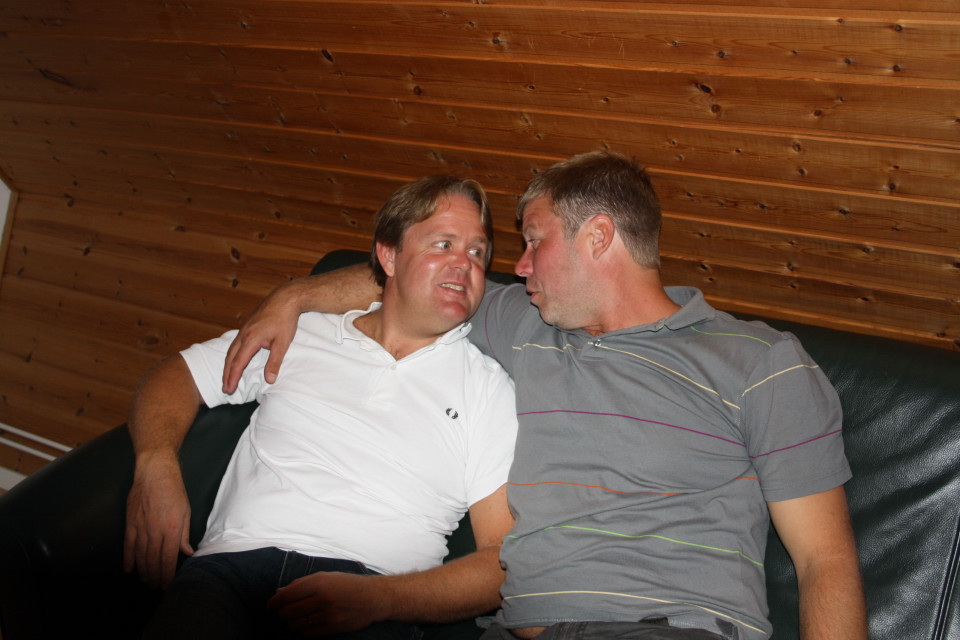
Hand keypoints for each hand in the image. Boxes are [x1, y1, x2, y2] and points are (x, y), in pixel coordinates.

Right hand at [122, 452, 193, 588]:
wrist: (155, 472)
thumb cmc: (174, 489)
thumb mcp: (186, 510)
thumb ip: (184, 533)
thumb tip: (187, 552)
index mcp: (172, 528)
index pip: (168, 558)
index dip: (166, 573)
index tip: (166, 583)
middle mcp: (155, 530)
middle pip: (153, 560)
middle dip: (155, 576)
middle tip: (156, 586)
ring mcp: (141, 527)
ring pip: (140, 555)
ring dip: (143, 570)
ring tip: (145, 580)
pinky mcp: (130, 522)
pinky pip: (128, 545)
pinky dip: (128, 558)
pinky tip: (129, 569)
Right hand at [222, 282, 302, 393]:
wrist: (285, 298)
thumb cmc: (285, 320)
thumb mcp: (282, 343)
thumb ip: (274, 362)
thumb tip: (269, 380)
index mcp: (250, 340)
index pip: (238, 363)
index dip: (233, 378)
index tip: (229, 389)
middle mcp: (243, 334)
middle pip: (230, 358)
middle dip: (226, 374)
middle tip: (225, 388)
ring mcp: (244, 329)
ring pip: (231, 350)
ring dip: (228, 364)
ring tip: (227, 376)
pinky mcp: (247, 325)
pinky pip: (235, 343)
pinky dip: (232, 354)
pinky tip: (235, 358)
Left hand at [267, 572, 392, 636]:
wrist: (373, 597)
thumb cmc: (348, 584)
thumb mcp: (326, 577)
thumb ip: (302, 584)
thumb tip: (279, 593)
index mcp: (318, 582)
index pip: (287, 595)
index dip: (274, 602)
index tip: (270, 605)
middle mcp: (322, 598)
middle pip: (289, 611)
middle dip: (283, 613)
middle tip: (283, 612)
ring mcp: (327, 614)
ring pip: (297, 624)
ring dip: (292, 622)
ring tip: (296, 618)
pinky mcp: (333, 627)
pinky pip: (308, 634)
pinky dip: (303, 631)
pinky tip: (306, 625)